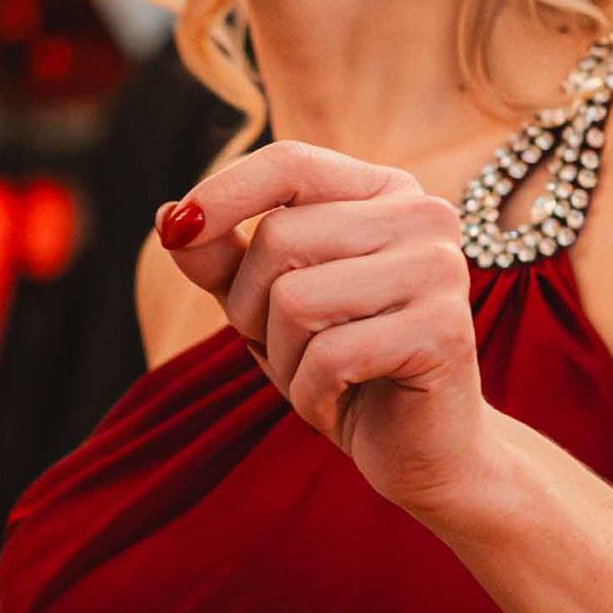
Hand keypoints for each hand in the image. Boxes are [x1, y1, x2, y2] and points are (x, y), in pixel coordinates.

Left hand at [158, 141, 497, 516]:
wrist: (422, 448)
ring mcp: (440, 269)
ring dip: (283, 357)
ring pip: (296, 299)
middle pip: (280, 237)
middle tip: (288, 349)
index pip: (290, 163)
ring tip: (319, 377)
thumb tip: (168, 218)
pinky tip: (339, 403)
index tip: (174, 231)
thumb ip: (222, 259)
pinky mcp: (443, 331)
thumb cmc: (343, 366)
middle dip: (252, 308)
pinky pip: (329, 355)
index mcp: (383, 192)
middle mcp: (422, 215)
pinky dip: (311, 393)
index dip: (223, 192)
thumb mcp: (266, 306)